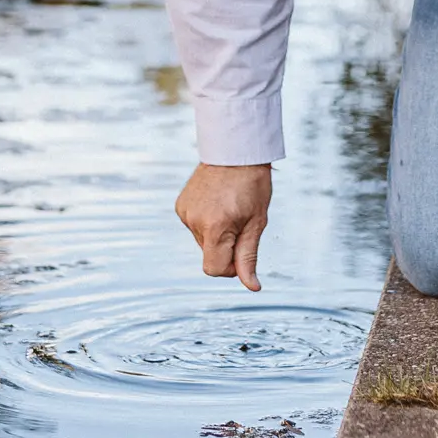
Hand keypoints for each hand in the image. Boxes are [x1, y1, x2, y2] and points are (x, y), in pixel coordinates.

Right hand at [176, 162, 272, 289]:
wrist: (235, 150)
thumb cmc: (252, 185)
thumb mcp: (257, 222)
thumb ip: (249, 257)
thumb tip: (252, 287)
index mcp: (215, 227)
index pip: (214, 269)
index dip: (231, 267)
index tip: (243, 250)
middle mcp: (194, 221)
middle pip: (210, 255)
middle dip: (227, 247)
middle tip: (242, 221)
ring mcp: (184, 211)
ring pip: (203, 242)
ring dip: (217, 234)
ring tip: (230, 208)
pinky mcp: (180, 205)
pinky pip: (195, 226)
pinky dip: (207, 222)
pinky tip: (217, 203)